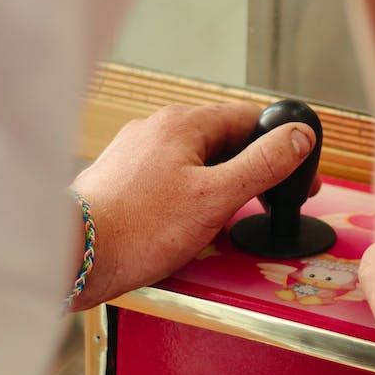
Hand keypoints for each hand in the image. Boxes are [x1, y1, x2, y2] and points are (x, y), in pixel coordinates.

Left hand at [69, 102, 316, 308]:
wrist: (76, 257)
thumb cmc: (138, 228)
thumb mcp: (216, 197)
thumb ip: (262, 164)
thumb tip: (298, 136)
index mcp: (182, 124)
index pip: (248, 117)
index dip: (280, 142)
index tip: (298, 169)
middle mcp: (156, 129)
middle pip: (222, 139)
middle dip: (251, 166)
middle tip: (272, 196)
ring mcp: (136, 153)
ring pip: (195, 160)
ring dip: (221, 182)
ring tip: (235, 213)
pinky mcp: (122, 179)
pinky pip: (171, 179)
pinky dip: (192, 194)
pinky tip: (193, 220)